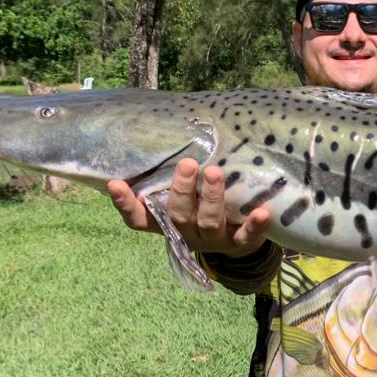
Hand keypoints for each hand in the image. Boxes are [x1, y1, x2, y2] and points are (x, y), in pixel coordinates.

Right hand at [107, 158, 269, 257]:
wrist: (236, 240)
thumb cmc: (201, 208)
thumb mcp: (182, 197)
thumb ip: (168, 176)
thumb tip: (158, 133)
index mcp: (166, 222)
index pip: (139, 219)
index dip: (126, 204)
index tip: (115, 184)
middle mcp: (186, 232)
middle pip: (178, 215)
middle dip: (181, 190)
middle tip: (187, 164)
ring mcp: (212, 240)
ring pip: (209, 222)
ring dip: (211, 198)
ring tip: (213, 173)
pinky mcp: (239, 242)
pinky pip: (246, 237)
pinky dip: (253, 226)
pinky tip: (261, 213)